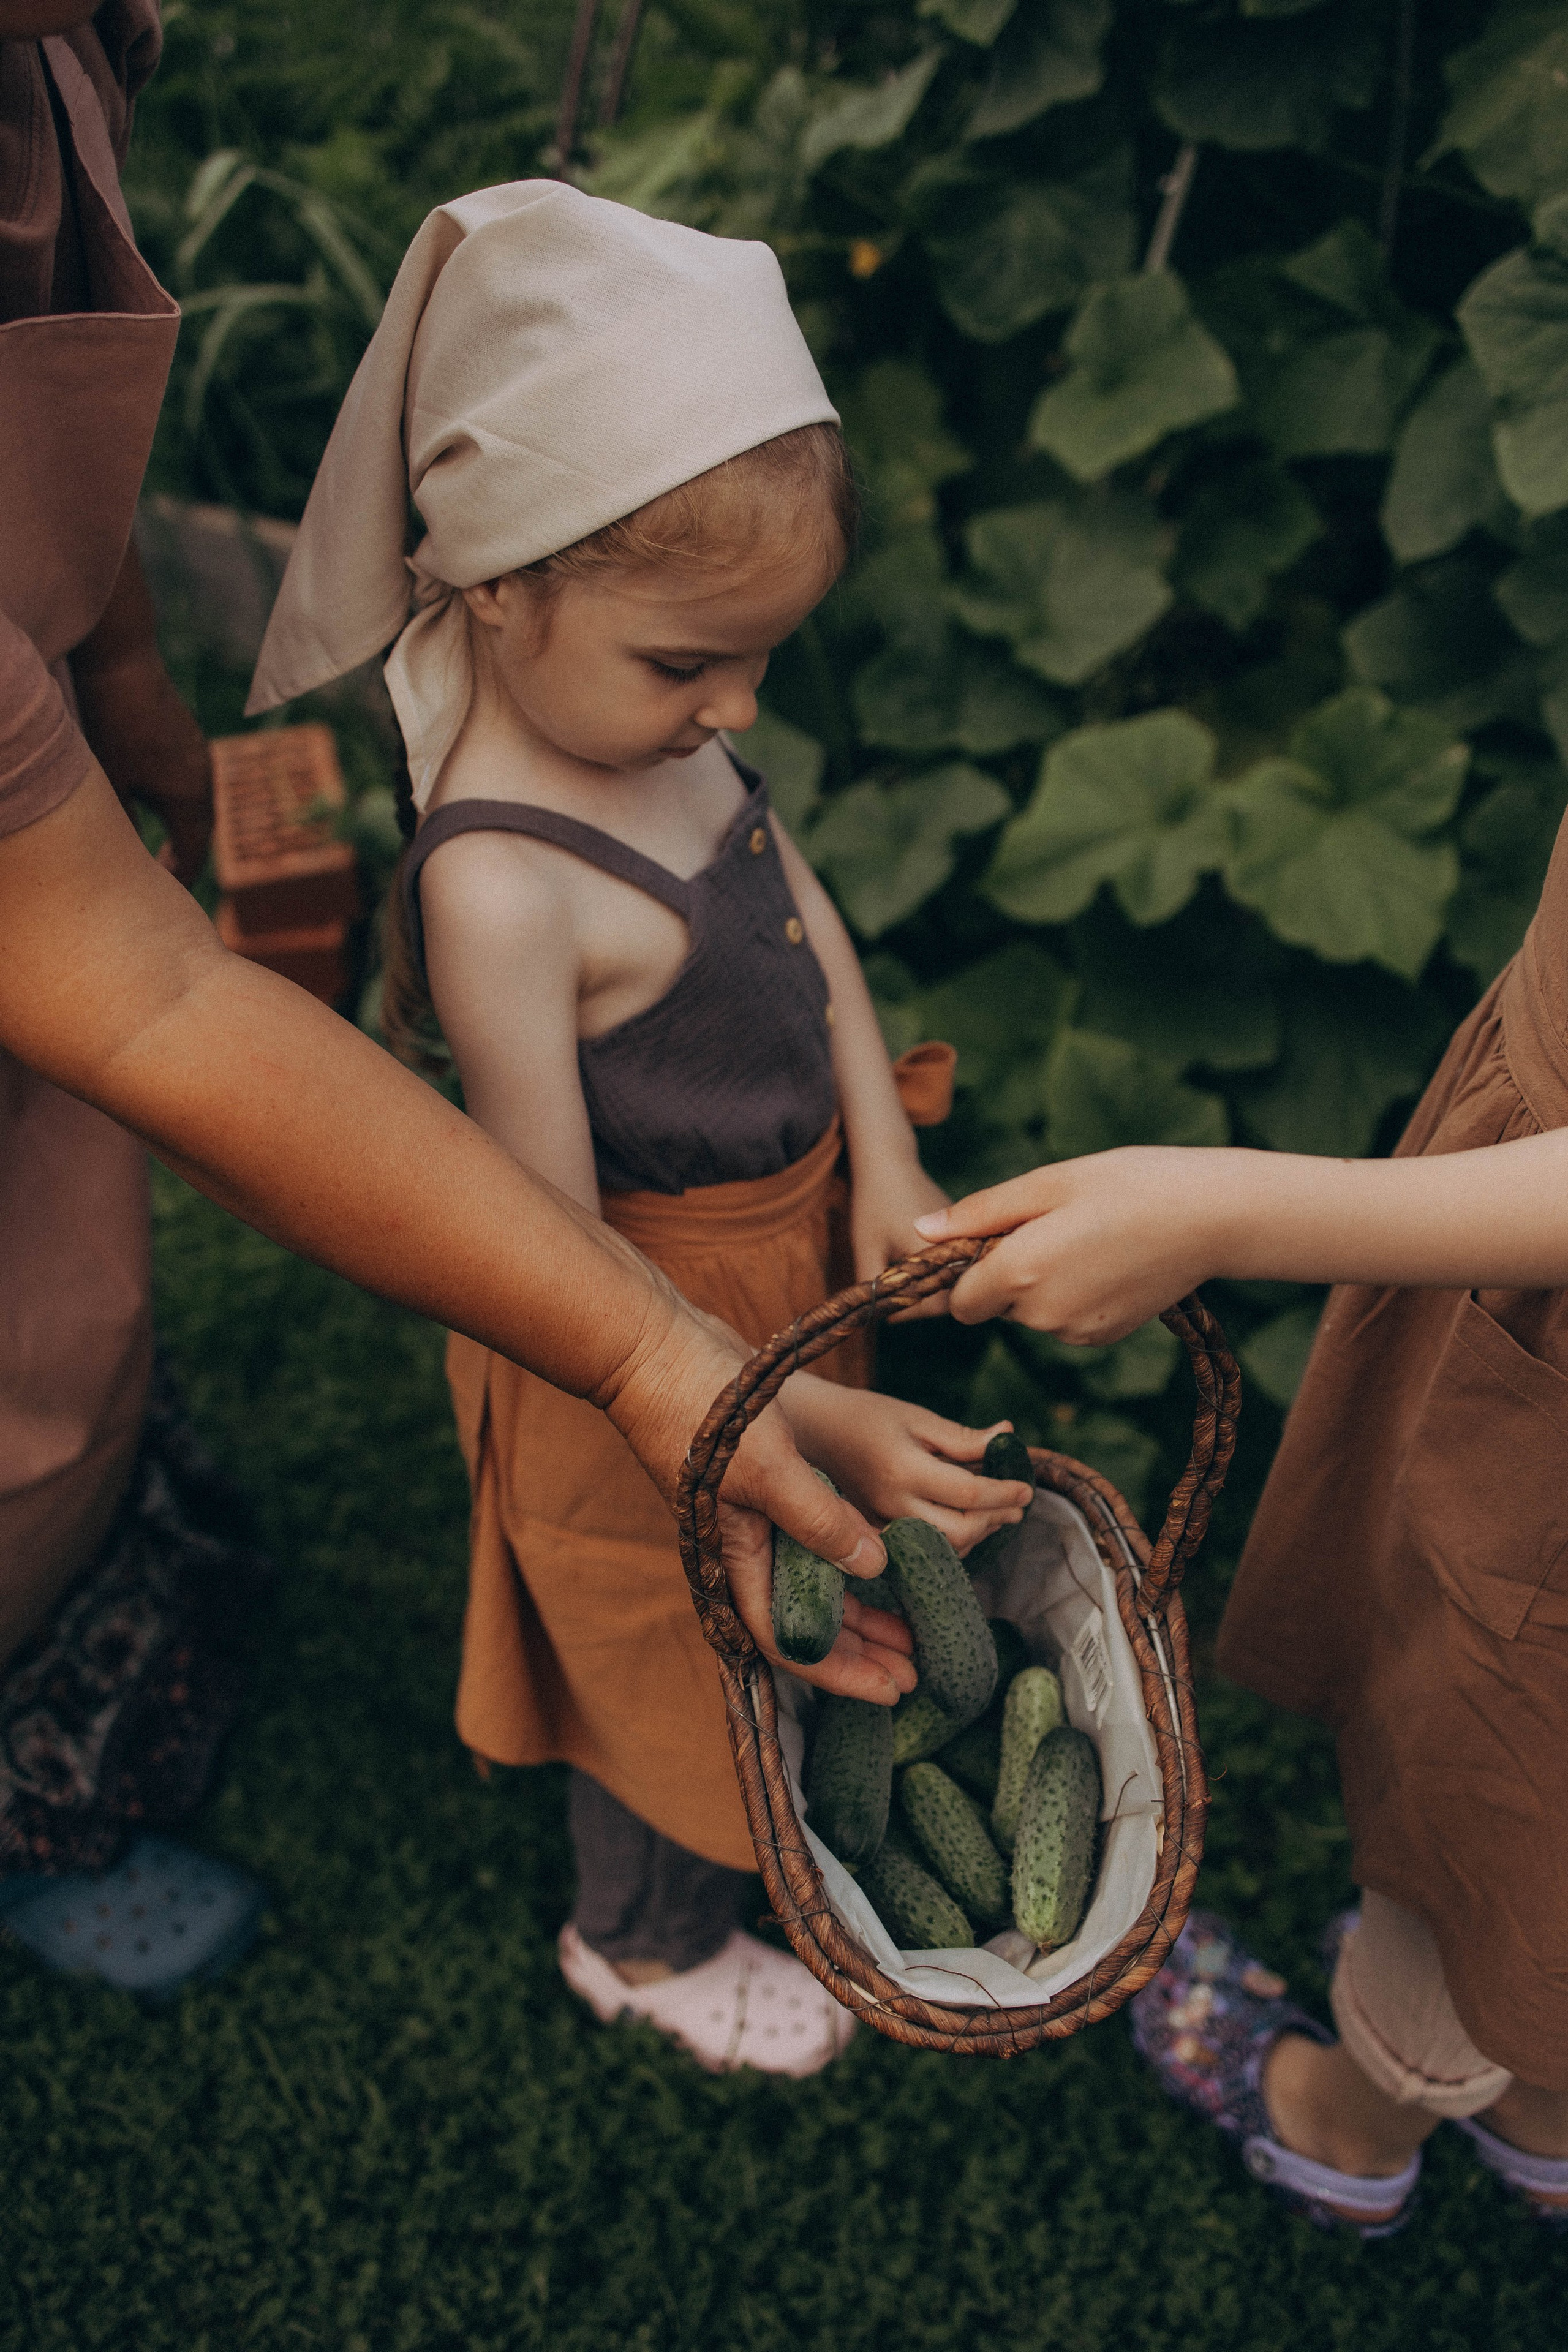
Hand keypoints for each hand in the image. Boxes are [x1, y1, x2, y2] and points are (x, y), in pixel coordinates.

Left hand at [72, 656, 213, 887]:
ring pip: (198, 807)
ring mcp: (200, 756)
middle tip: (166, 882)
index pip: (192, 854)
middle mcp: (204, 779)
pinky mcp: (190, 739)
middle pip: (201, 833)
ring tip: (164, 849)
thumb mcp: (111, 782)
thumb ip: (122, 824)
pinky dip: (181, 805)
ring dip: (184, 830)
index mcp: (189, 797)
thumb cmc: (113, 722)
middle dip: (185, 858)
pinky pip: (193, 784)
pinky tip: (159, 805)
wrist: (123, 660)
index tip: (166, 897)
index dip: (179, 879)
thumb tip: (127, 857)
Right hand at [598, 1284, 912, 1702]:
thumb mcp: (768, 1468)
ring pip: (817, 1583)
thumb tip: (874, 1565)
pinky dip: (851, 1555)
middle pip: (810, 1620)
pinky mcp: (770, 1485)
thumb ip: (819, 1519)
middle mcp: (746, 1549)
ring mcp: (757, 1518)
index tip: (891, 1689)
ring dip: (863, 1609)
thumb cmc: (699, 1410)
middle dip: (862, 1649)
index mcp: (735, 1559)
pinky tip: (888, 1560)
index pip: (790, 1640)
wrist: (656, 1348)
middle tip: (917, 1671)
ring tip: (914, 1630)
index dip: (841, 1671)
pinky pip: (817, 1540)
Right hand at [781, 1379, 1032, 1555]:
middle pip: (960, 1532)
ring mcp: (882, 1523)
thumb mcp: (918, 1417)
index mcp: (904, 1469)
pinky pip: (925, 1548)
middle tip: (1017, 1505)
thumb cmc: (868, 1415)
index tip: (1026, 1488)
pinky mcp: (876, 1532)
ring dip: (979, 1534)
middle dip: (995, 1520)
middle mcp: (893, 1504)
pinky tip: (968, 1522)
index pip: (969, 1494)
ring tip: (998, 1513)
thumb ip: (963, 1438)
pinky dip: (954, 1540)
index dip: (1004, 1493)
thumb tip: (1008, 1437)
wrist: (816, 1431)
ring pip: (945, 1548)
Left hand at [850, 1151, 953, 1319]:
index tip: (886, 1300)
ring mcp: (968, 1239)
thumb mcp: (866, 1251)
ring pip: (957, 1282)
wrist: (888, 1161)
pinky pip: (959, 1265)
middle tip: (893, 1288)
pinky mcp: (966, 1234)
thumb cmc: (873, 1203)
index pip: (937, 1307)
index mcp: (941, 1252)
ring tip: (901, 1270)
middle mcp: (964, 1246)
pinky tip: (916, 1258)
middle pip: (952, 1298)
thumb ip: (876, 1293)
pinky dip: (939, 1270)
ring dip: (931, 1285)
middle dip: (922, 1301)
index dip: (910, 1310)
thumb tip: (891, 1320)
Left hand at [915, 1147, 1231, 1339]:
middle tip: (1057, 1227)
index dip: (970, 1271)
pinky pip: (1066, 1321)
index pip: (960, 1301)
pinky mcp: (1105, 1338)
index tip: (1000, 1237)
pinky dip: (1075, 1297)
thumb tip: (923, 1234)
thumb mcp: (1048, 1183)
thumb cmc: (1128, 1184)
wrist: (1210, 1216)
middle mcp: (1042, 1315)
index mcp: (1019, 1272)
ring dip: (1043, 1285)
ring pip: (1033, 1314)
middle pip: (997, 1305)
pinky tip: (1109, 1262)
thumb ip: (980, 1214)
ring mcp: (1076, 1333)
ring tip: (1090, 1239)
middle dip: (1009, 1274)